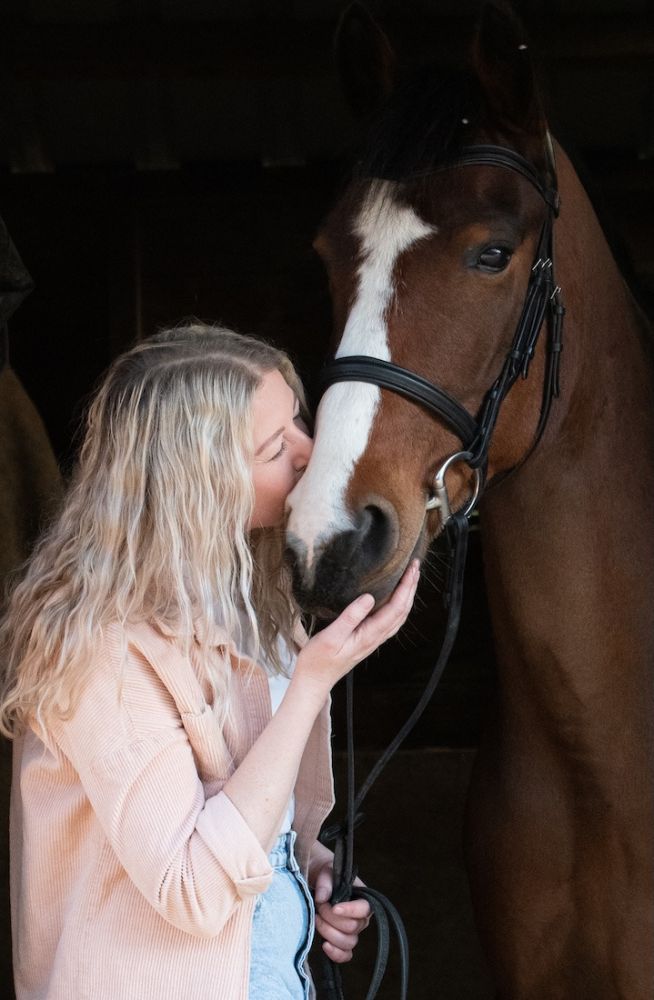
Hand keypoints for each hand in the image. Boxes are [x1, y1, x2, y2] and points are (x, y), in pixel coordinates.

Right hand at [295, 560, 419, 694]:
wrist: (315, 679)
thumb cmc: (319, 659)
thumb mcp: (331, 636)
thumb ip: (350, 617)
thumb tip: (369, 598)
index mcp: (370, 634)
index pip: (396, 608)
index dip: (405, 587)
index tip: (410, 569)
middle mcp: (376, 637)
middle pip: (402, 610)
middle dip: (411, 587)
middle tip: (416, 566)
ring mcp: (374, 639)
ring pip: (399, 616)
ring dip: (407, 596)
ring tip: (411, 578)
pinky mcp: (368, 639)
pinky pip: (391, 621)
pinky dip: (399, 606)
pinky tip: (397, 600)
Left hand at [313, 862, 370, 963]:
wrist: (316, 880)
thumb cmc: (325, 874)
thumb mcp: (326, 871)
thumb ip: (325, 882)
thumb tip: (323, 899)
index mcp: (362, 897)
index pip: (365, 908)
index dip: (350, 911)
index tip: (334, 907)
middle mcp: (360, 917)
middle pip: (352, 927)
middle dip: (331, 919)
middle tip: (319, 907)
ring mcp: (352, 932)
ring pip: (348, 942)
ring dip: (329, 933)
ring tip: (316, 919)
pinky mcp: (341, 942)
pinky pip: (345, 955)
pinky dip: (335, 953)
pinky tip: (324, 945)